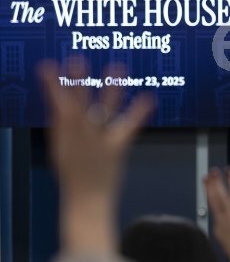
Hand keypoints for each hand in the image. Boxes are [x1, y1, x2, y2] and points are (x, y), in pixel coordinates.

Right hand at [39, 59, 154, 203]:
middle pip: (77, 104)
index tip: (49, 66)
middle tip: (76, 60)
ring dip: (110, 89)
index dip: (52, 85)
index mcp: (62, 134)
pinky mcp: (116, 147)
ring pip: (103, 110)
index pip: (56, 104)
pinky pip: (129, 127)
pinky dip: (139, 112)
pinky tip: (149, 98)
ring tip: (117, 68)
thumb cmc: (74, 173)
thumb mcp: (61, 148)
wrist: (85, 200)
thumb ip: (62, 126)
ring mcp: (98, 140)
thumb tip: (61, 104)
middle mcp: (79, 134)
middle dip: (76, 82)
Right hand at [204, 166, 229, 261]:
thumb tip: (215, 205)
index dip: (209, 188)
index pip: (212, 200)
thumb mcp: (218, 232)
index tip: (206, 177)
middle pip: (221, 195)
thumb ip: (218, 218)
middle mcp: (229, 217)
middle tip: (214, 170)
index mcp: (218, 220)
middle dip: (217, 182)